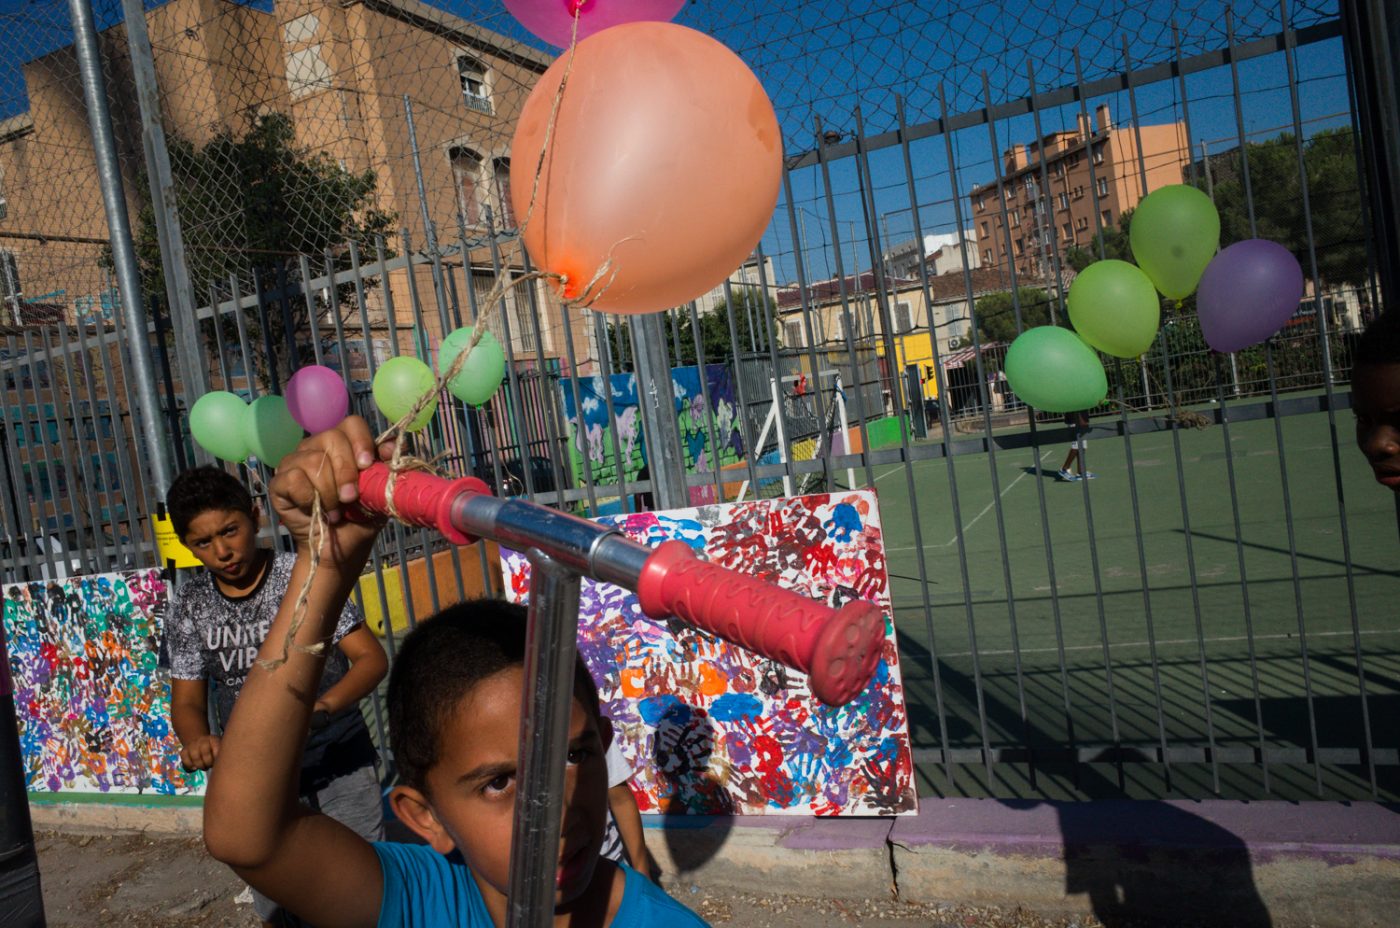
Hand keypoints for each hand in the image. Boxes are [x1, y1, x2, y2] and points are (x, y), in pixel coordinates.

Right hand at [180, 734, 220, 770]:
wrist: (200, 742)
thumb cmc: (213, 749)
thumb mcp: (220, 749)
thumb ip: (222, 755)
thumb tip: (220, 764)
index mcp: (213, 739)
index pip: (216, 749)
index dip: (216, 758)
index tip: (218, 762)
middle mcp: (202, 740)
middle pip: (205, 754)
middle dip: (208, 763)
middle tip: (210, 766)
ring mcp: (192, 745)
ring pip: (195, 757)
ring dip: (200, 765)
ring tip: (204, 767)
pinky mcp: (184, 750)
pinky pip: (185, 759)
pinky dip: (190, 765)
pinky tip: (195, 767)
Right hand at [270, 416, 393, 555]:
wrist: (341, 549)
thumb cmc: (360, 518)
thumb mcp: (380, 493)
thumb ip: (385, 469)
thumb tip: (392, 447)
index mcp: (344, 445)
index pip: (351, 424)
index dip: (361, 441)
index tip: (367, 465)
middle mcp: (317, 447)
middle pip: (331, 438)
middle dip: (345, 471)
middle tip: (350, 497)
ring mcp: (295, 462)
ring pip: (312, 460)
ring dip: (329, 491)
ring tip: (335, 511)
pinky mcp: (279, 482)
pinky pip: (293, 478)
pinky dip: (308, 498)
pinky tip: (315, 510)